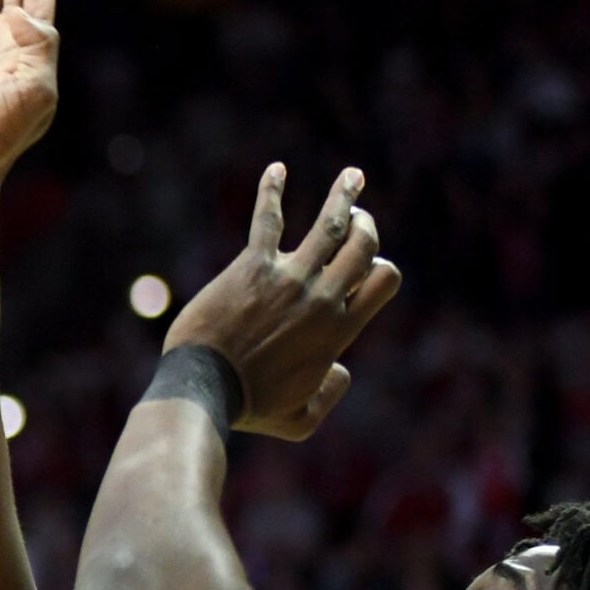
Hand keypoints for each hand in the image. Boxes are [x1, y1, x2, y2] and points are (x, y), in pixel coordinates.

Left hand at [165, 165, 402, 439]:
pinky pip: (268, 218)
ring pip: (330, 224)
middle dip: (367, 226)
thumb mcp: (301, 419)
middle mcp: (322, 298)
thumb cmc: (249, 408)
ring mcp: (289, 278)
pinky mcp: (252, 266)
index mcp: (338, 330)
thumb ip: (329, 394)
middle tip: (358, 218)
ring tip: (354, 176)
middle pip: (364, 245)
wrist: (205, 389)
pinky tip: (277, 169)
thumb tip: (340, 370)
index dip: (381, 267)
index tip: (366, 267)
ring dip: (346, 194)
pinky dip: (273, 189)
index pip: (384, 279)